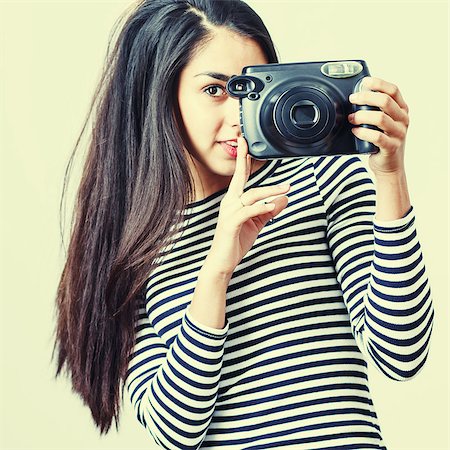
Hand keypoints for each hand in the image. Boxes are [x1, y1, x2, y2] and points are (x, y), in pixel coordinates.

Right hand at [205, 137, 289, 275]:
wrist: (222, 262)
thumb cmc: (236, 241)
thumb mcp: (256, 224)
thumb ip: (269, 211)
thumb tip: (284, 199)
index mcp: (233, 201)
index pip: (240, 177)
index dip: (243, 160)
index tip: (245, 144)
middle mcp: (229, 203)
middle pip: (242, 181)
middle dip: (247, 162)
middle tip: (251, 144)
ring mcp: (229, 213)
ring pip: (250, 196)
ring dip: (269, 192)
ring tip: (286, 190)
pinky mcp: (231, 224)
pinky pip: (247, 211)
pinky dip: (261, 208)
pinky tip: (271, 206)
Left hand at [348, 77, 409, 176]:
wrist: (389, 166)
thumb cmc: (382, 142)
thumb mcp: (382, 123)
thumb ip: (375, 110)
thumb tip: (356, 96)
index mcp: (402, 110)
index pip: (393, 90)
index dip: (379, 83)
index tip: (364, 82)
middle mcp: (403, 120)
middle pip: (385, 101)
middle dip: (366, 97)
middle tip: (352, 99)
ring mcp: (399, 134)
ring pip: (380, 118)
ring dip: (362, 116)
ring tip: (351, 118)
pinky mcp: (391, 147)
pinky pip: (376, 137)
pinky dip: (363, 132)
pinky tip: (355, 131)